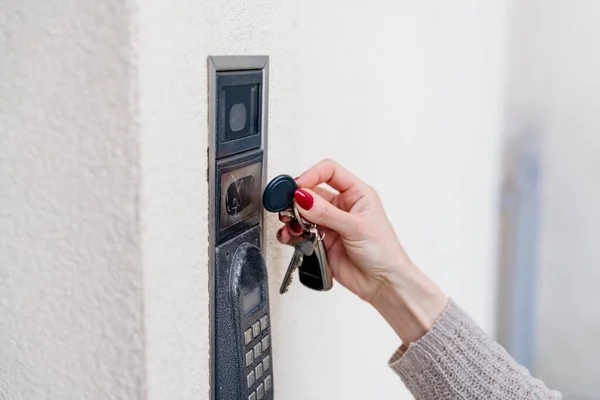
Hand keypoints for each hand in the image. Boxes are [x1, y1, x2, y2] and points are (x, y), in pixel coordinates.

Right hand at [277, 159, 446, 342]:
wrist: (383, 283)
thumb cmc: (384, 252)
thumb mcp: (356, 227)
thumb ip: (326, 213)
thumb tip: (303, 197)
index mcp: (356, 194)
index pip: (329, 172)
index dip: (312, 175)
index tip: (298, 187)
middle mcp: (342, 206)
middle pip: (311, 192)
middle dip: (297, 199)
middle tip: (289, 208)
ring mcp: (331, 223)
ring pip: (303, 212)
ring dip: (293, 217)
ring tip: (291, 225)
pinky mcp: (322, 241)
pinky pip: (301, 232)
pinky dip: (292, 233)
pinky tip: (291, 237)